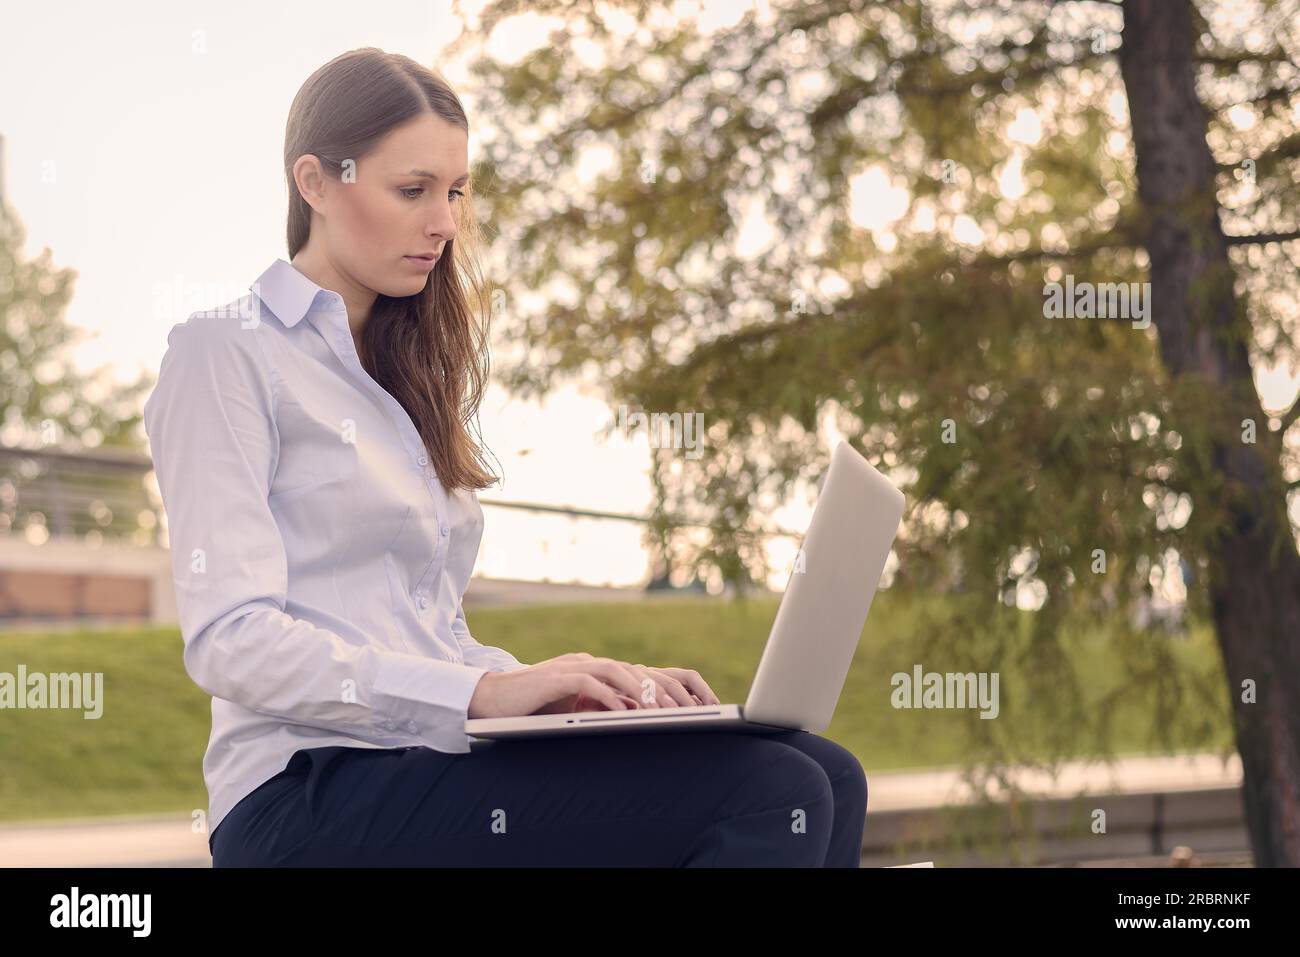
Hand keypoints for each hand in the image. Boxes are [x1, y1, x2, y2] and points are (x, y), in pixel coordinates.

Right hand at [533, 653, 720, 708]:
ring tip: (658, 708)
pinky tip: (621, 709)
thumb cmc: (533, 707)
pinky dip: (607, 694)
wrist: (492, 700)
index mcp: (593, 669)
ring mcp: (571, 667)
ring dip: (640, 688)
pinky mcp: (555, 677)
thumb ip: (601, 704)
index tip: (687, 706)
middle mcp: (586, 663)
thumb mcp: (574, 707)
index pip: (636, 672)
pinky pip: (588, 681)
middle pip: (633, 668)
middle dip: (660, 688)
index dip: (662, 687)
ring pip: (616, 669)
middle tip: (683, 709)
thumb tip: (630, 710)